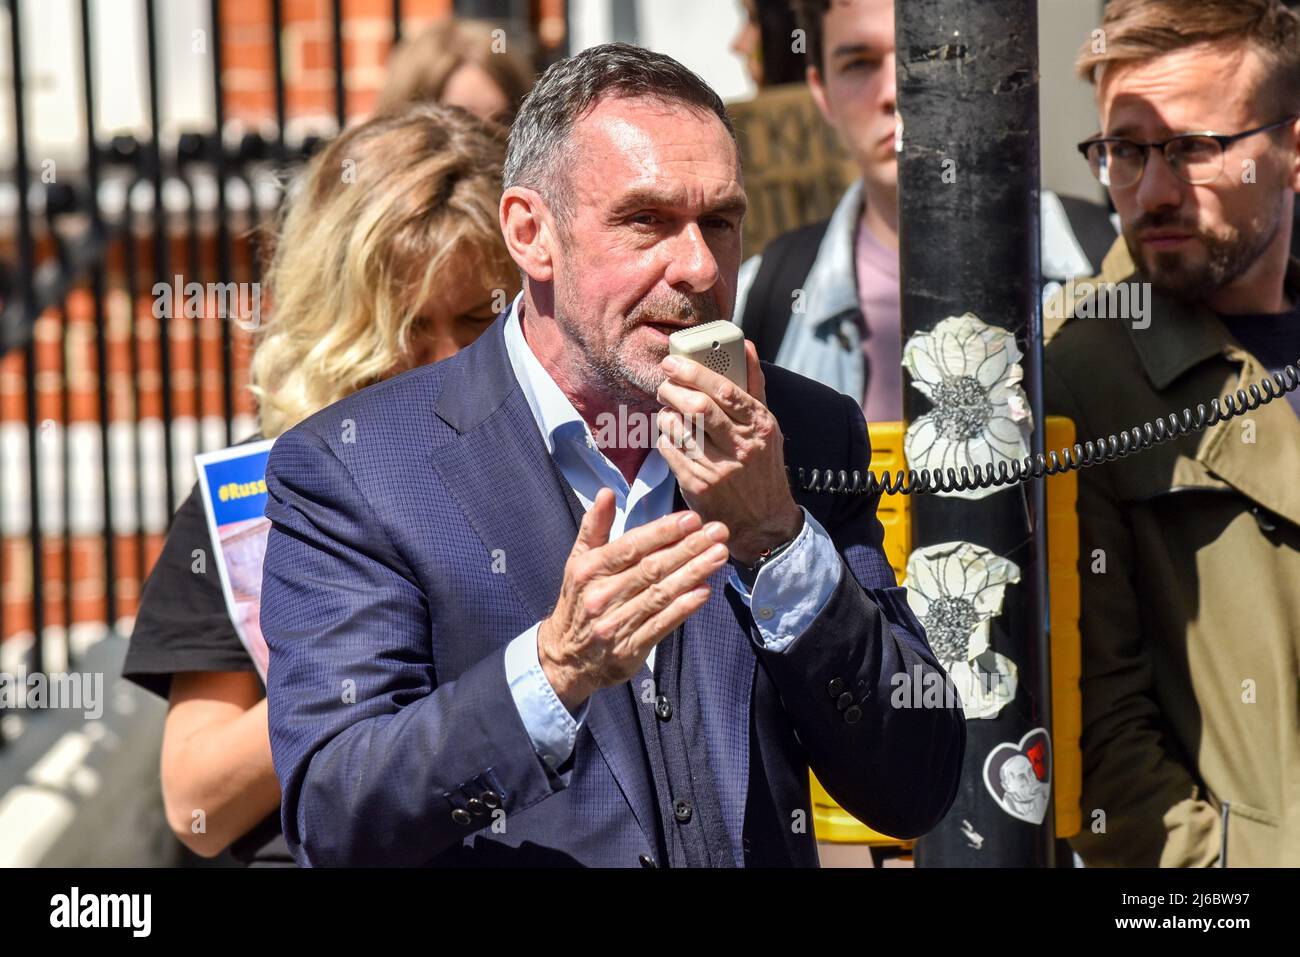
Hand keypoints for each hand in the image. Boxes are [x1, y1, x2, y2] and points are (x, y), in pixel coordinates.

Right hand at [537, 488, 730, 710]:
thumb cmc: (578, 601)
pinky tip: (705, 591)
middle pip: (651, 568)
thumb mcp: (578, 561)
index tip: (692, 519)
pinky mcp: (630, 648)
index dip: (663, 532)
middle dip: (688, 548)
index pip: (631, 546)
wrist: (565, 657)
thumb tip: (606, 492)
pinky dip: (684, 607)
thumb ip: (594, 526)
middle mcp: (602, 595)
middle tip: (717, 532)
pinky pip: (661, 624)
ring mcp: (616, 623)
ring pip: (661, 594)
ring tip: (719, 555)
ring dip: (694, 573)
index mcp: (589, 569)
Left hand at [655, 340, 802, 564]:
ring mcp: (718, 468)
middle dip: (673, 390)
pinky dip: (665, 438)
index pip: (724, 390)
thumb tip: (747, 344)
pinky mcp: (697, 485)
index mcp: (760, 425)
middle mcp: (741, 447)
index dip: (694, 372)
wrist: (763, 520)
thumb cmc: (762, 465)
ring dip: (666, 415)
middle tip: (665, 385)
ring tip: (669, 412)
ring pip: (678, 428)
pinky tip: (673, 437)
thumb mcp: (767, 425)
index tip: (673, 363)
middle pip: (698, 408)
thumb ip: (753, 384)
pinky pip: (669, 450)